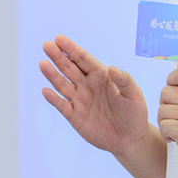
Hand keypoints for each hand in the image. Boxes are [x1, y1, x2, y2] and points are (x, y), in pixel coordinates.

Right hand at [40, 35, 149, 155]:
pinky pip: (62, 106)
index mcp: (101, 76)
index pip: (84, 59)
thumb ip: (124, 80)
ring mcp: (80, 100)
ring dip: (52, 75)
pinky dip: (53, 99)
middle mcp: (87, 85)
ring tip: (43, 63)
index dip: (72, 49)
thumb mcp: (134, 95)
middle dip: (58, 57)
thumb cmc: (134, 113)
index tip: (59, 39)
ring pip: (63, 85)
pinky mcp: (75, 117)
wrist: (130, 138)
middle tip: (47, 45)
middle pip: (69, 68)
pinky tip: (46, 91)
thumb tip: (112, 67)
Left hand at [157, 66, 177, 177]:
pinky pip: (163, 126)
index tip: (173, 89)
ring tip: (176, 130)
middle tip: (173, 116)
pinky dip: (166, 134)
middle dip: (166, 105)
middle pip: (166, 92)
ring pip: (162, 110)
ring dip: (165, 122)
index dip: (172, 80)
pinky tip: (175, 139)